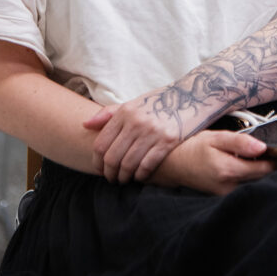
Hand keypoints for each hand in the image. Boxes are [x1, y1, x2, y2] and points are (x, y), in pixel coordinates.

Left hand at [84, 87, 201, 183]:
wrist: (191, 96)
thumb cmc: (158, 103)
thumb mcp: (133, 103)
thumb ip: (108, 114)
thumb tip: (85, 125)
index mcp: (125, 112)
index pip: (101, 143)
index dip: (97, 162)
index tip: (100, 169)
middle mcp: (136, 121)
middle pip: (112, 157)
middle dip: (109, 173)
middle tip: (111, 179)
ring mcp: (152, 131)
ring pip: (128, 164)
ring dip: (124, 177)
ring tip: (124, 179)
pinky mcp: (168, 141)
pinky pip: (147, 165)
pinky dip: (140, 176)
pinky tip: (140, 177)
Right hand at [157, 130, 275, 194]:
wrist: (172, 165)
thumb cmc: (193, 147)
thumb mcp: (215, 138)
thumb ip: (239, 142)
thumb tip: (263, 147)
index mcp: (228, 170)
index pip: (264, 169)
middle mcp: (229, 187)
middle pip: (262, 178)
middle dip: (272, 166)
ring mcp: (227, 195)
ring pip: (254, 183)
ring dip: (262, 171)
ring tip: (264, 156)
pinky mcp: (224, 197)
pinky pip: (245, 186)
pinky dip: (251, 176)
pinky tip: (249, 165)